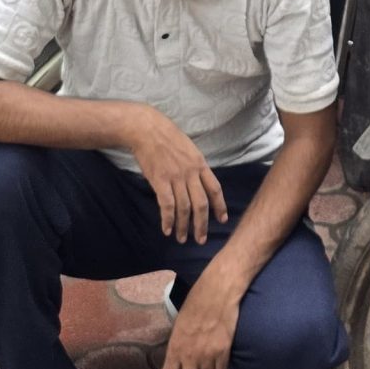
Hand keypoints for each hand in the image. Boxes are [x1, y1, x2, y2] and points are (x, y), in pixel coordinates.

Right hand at [128, 107, 228, 243]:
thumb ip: (194, 167)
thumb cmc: (167, 137)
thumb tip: (198, 184)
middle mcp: (191, 173)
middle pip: (201, 204)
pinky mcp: (160, 181)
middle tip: (201, 239)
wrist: (147, 129)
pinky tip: (166, 229)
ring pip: (184, 208)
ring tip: (181, 238)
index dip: (220, 206)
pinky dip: (168, 220)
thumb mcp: (189, 149)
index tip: (222, 220)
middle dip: (202, 225)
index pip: (215, 189)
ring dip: (183, 226)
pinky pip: (167, 205)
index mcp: (200, 164)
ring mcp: (176, 177)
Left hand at [161, 271, 243, 368]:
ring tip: (209, 358)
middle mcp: (190, 355)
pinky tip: (220, 352)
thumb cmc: (196, 301)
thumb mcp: (179, 323)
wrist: (219, 291)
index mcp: (175, 347)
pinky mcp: (224, 351)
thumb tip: (180, 357)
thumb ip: (178, 344)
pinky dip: (221, 363)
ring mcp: (208, 355)